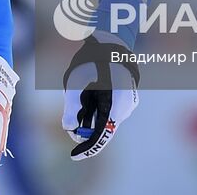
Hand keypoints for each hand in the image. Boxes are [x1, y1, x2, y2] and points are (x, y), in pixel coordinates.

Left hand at [61, 35, 139, 159]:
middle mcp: (126, 106)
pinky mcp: (127, 98)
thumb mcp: (76, 82)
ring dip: (91, 116)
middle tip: (70, 122)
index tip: (74, 156)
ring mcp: (129, 102)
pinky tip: (90, 93)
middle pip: (104, 128)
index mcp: (116, 102)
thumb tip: (68, 128)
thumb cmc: (92, 59)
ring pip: (106, 119)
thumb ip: (71, 107)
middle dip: (85, 129)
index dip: (88, 148)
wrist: (111, 40)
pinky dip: (97, 108)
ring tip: (81, 96)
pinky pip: (110, 110)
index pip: (103, 134)